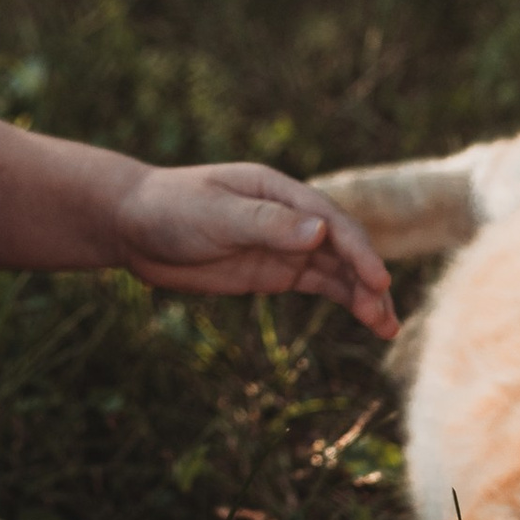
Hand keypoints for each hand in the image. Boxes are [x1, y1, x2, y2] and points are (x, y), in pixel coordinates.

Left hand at [111, 160, 396, 337]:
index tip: (377, 281)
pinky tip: (366, 319)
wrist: (132, 226)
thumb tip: (319, 232)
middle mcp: (290, 216)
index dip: (358, 251)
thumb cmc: (170, 210)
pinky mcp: (273, 271)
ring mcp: (283, 245)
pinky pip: (318, 284)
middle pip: (342, 248)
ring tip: (387, 328)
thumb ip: (265, 224)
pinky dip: (343, 299)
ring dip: (363, 296)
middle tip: (385, 317)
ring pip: (336, 271)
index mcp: (278, 191)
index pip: (331, 222)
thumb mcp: (215, 215)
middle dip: (367, 280)